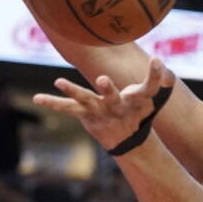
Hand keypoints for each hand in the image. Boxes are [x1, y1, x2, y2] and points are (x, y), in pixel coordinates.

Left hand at [33, 59, 175, 152]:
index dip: (156, 75)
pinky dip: (53, 103)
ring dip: (73, 91)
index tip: (157, 60)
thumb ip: (159, 82)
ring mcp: (99, 112)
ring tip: (59, 81)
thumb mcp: (151, 100)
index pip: (149, 87)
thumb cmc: (139, 114)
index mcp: (135, 103)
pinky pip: (67, 109)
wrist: (127, 140)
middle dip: (108, 89)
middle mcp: (116, 107)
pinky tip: (36, 98)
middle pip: (112, 98)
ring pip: (86, 100)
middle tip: (102, 78)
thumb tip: (166, 67)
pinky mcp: (85, 115)